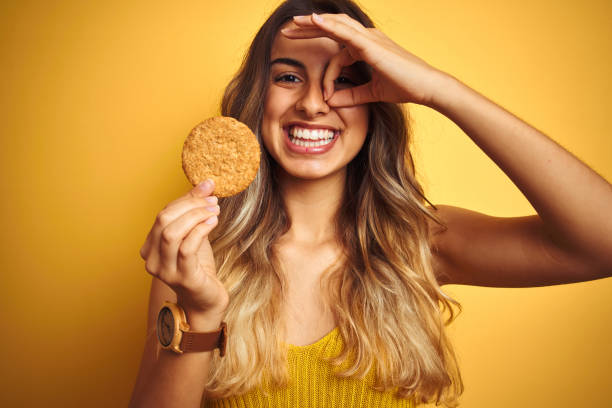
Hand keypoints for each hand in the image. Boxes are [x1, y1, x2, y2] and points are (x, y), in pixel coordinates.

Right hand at [139, 179, 228, 315]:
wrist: (206, 299)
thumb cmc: (199, 266)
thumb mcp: (194, 234)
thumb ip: (194, 212)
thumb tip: (206, 184)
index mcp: (149, 247)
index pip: (163, 214)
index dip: (185, 199)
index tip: (207, 188)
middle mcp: (151, 259)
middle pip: (164, 221)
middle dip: (190, 205)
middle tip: (212, 200)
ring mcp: (165, 270)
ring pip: (172, 233)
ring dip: (196, 216)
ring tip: (214, 211)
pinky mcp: (182, 277)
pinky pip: (187, 248)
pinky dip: (200, 230)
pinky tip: (213, 222)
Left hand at [282, 13, 446, 107]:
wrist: (426, 88)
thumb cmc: (405, 87)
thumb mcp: (371, 93)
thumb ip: (351, 95)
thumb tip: (330, 101)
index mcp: (366, 47)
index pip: (337, 50)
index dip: (325, 71)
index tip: (324, 94)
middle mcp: (366, 38)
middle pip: (332, 28)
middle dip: (308, 28)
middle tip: (287, 29)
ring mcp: (369, 38)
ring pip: (335, 25)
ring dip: (312, 23)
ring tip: (293, 22)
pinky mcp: (371, 45)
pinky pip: (345, 32)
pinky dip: (329, 26)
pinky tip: (314, 21)